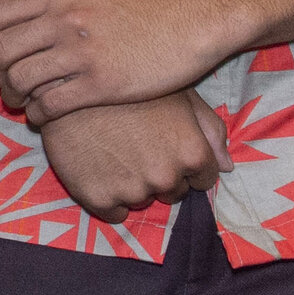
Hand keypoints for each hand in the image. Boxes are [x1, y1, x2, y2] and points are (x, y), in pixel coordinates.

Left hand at [0, 0, 241, 117]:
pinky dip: (38, 114)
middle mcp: (63, 21)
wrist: (192, 21)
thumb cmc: (145, 10)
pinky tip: (45, 117)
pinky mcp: (101, 84)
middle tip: (4, 86)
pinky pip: (49, 104)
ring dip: (14, 97)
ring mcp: (81, 53)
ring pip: (20, 79)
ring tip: (23, 104)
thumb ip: (58, 7)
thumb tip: (27, 22)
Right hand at [34, 92, 227, 222]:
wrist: (65, 81)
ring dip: (135, 184)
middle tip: (138, 146)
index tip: (167, 146)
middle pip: (175, 192)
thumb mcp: (178, 94)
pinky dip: (110, 198)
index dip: (187, 162)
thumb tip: (228, 166)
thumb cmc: (127, 83)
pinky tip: (101, 169)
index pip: (205, 178)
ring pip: (144, 201)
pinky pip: (115, 214)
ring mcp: (132, 190)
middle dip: (162, 174)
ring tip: (116, 152)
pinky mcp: (99, 199)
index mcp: (192, 151)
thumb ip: (209, 129)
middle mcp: (166, 176)